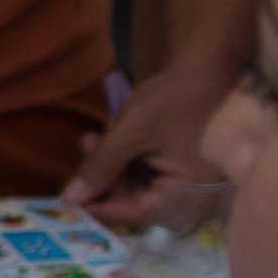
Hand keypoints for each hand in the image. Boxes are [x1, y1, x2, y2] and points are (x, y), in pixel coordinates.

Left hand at [66, 60, 232, 227]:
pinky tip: (102, 136)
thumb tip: (71, 199)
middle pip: (135, 199)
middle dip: (103, 179)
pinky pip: (143, 167)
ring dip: (109, 163)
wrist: (206, 63)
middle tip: (77, 167)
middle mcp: (190, 192)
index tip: (72, 204)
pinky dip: (122, 154)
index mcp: (189, 192)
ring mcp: (184, 175)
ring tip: (90, 141)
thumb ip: (101, 167)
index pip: (139, 213)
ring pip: (134, 181)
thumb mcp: (131, 132)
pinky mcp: (176, 160)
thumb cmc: (175, 98)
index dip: (103, 210)